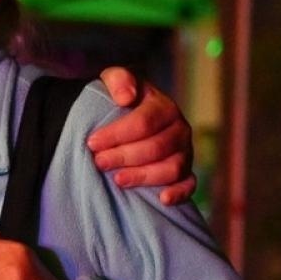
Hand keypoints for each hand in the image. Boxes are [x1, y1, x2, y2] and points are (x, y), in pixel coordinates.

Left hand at [87, 66, 195, 204]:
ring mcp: (184, 151)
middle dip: (124, 156)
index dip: (117, 134)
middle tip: (99, 162)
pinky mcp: (185, 171)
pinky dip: (179, 193)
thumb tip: (125, 98)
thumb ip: (118, 79)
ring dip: (144, 176)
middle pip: (156, 147)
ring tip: (118, 180)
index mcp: (163, 107)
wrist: (126, 116)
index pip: (144, 122)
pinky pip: (189, 184)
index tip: (91, 143)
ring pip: (171, 168)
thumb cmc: (118, 99)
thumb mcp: (114, 80)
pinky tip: (162, 199)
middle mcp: (179, 129)